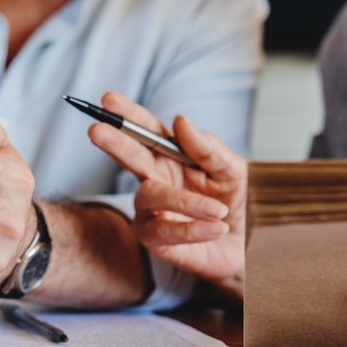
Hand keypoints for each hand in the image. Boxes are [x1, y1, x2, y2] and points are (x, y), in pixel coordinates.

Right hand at [87, 92, 246, 297]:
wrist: (248, 245)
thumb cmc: (236, 203)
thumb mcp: (233, 170)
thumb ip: (208, 148)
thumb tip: (180, 121)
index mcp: (172, 157)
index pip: (147, 131)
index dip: (128, 116)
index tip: (110, 100)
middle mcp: (156, 179)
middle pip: (131, 157)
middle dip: (115, 143)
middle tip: (98, 131)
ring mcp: (151, 210)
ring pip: (151, 196)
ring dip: (185, 202)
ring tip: (218, 210)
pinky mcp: (154, 240)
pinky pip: (164, 232)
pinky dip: (193, 229)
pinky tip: (216, 228)